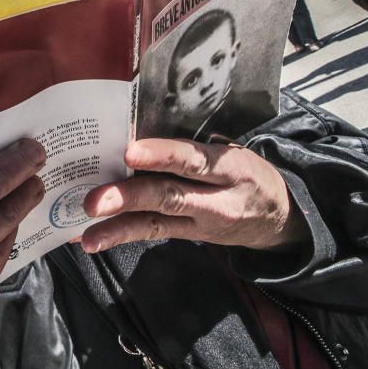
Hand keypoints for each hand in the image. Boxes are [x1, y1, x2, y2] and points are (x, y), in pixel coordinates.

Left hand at [77, 138, 305, 252]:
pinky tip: (92, 239)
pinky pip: (152, 234)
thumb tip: (138, 129)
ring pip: (156, 223)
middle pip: (169, 196)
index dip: (163, 155)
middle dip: (128, 197)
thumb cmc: (246, 172)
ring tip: (87, 235)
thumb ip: (195, 147)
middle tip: (94, 200)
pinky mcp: (189, 236)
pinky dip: (120, 236)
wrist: (280, 217)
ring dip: (118, 229)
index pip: (194, 160)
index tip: (131, 151)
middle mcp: (216, 199)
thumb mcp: (235, 152)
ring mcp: (201, 223)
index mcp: (230, 168)